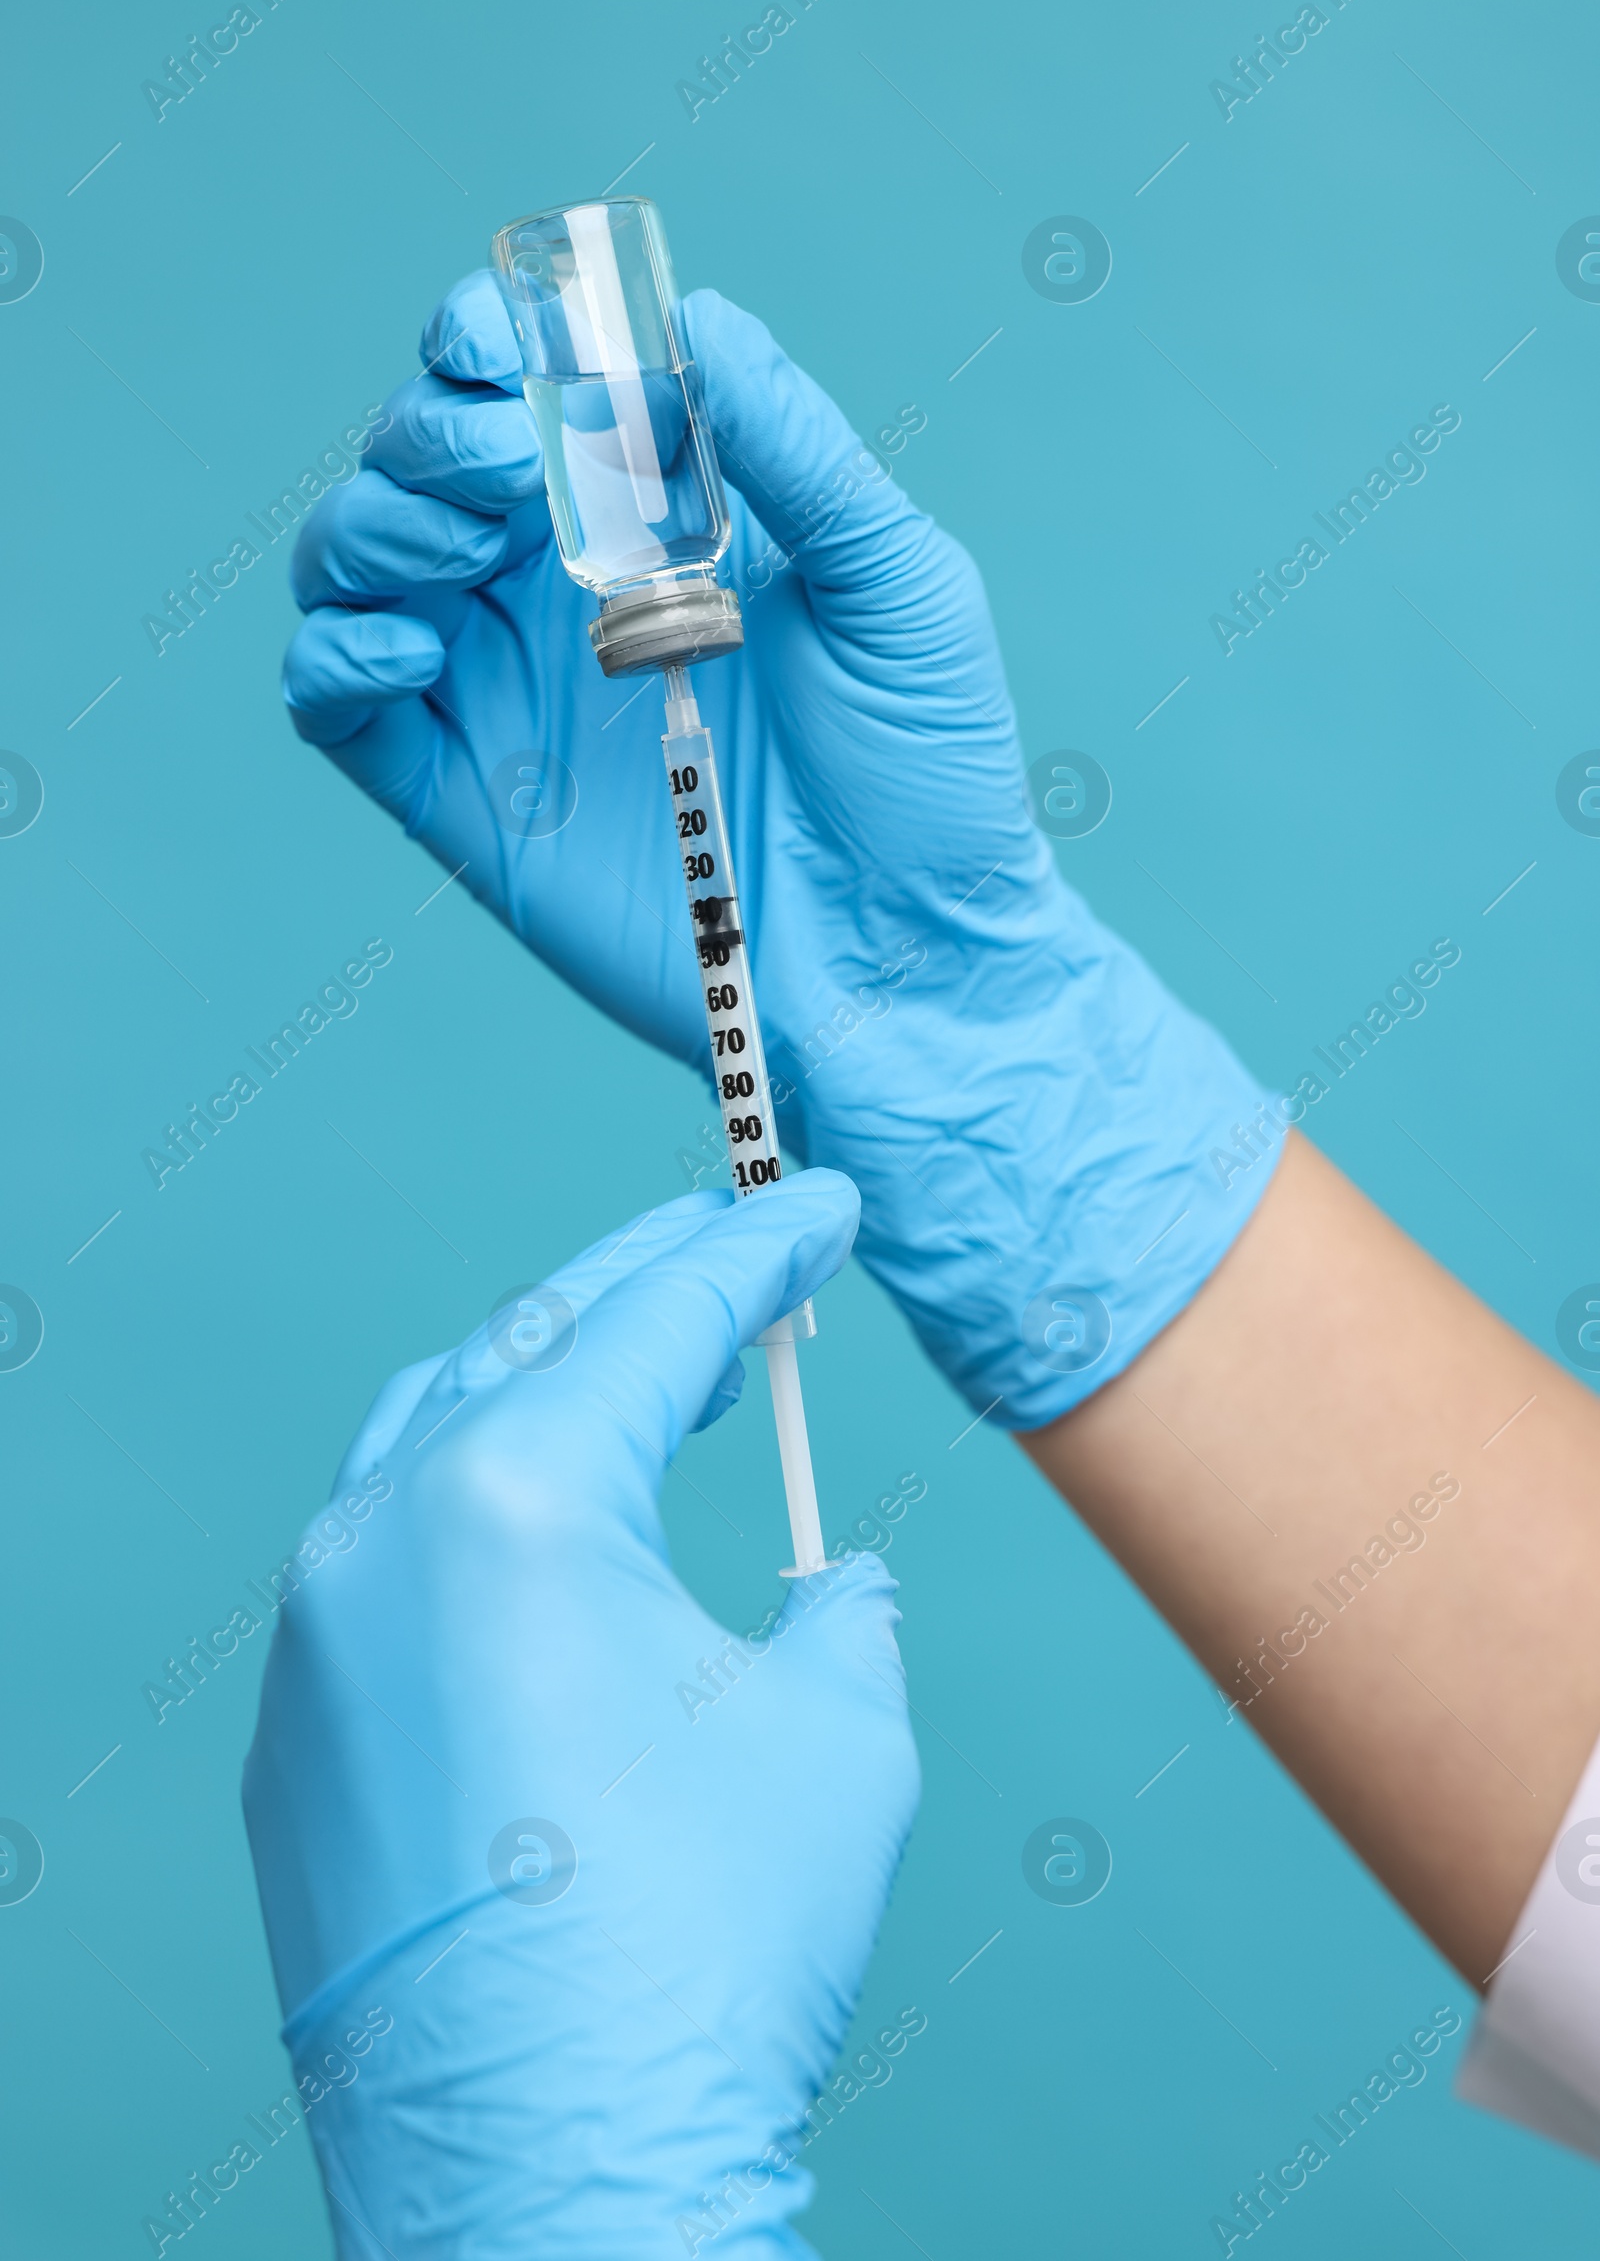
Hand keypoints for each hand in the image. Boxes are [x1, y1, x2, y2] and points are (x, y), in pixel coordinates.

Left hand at [242, 1172, 918, 2257]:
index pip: (655, 1320)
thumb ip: (846, 1611)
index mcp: (518, 1502)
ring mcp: (315, 1641)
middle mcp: (381, 1539)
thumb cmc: (703, 1955)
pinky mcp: (294, 1739)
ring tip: (640, 1375)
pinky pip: (377, 1567)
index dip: (753, 1249)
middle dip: (641, 1290)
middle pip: (524, 1347)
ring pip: (425, 1440)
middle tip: (734, 1256)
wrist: (549, 2184)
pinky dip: (468, 1514)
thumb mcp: (835, 1738)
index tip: (813, 1203)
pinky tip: (543, 1550)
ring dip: (539, 1387)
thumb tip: (845, 1580)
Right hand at [283, 275, 1268, 1425]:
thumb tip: (698, 321)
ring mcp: (502, 690)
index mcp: (657, 518)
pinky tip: (406, 644)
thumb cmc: (927, 775)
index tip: (512, 350)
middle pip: (417, 457)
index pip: (526, 390)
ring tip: (466, 550)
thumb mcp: (897, 584)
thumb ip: (796, 452)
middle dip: (432, 429)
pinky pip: (339, 705)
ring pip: (354, 559)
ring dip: (375, 519)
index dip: (489, 341)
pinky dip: (335, 650)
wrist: (908, 961)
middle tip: (512, 473)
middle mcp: (561, 591)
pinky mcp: (463, 797)